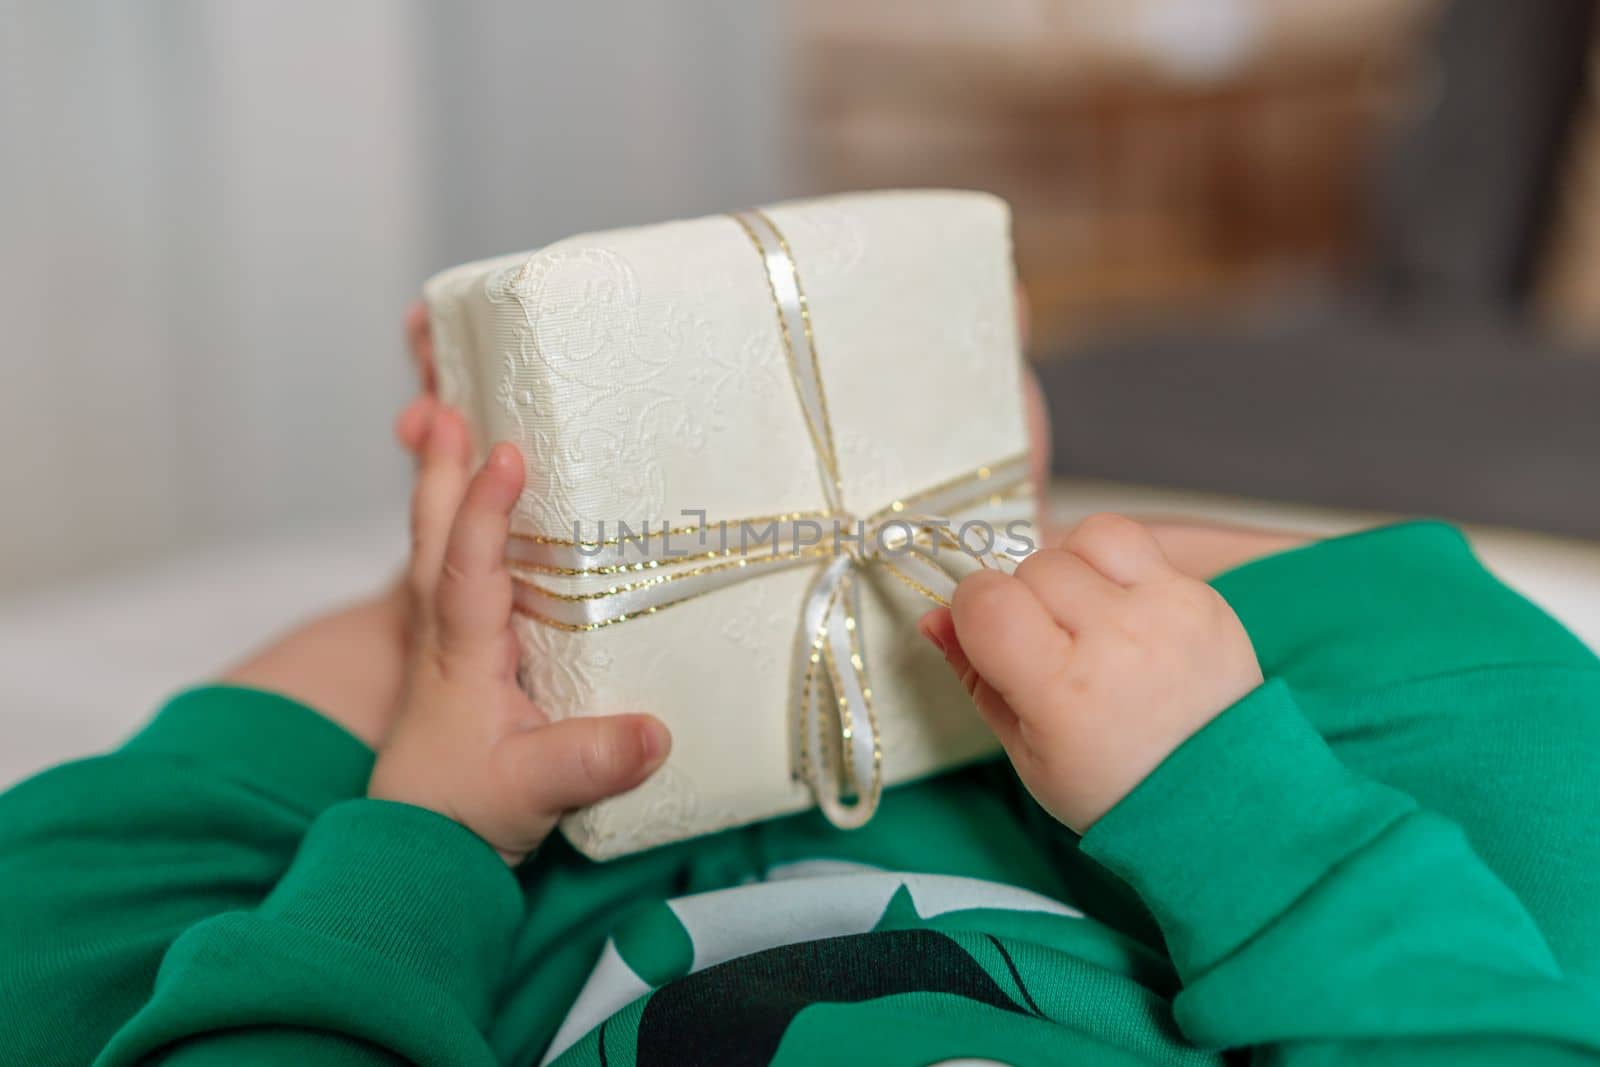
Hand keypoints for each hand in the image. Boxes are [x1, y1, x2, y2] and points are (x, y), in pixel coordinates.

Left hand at [368, 406, 670, 863]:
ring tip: (448, 420)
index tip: (506, 453)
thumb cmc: (463, 814)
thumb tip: (655, 732)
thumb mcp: (532, 792)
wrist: (418, 851)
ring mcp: (448, 643)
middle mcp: (446, 636)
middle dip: (438, 467)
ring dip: (441, 483)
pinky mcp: (462, 655)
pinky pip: (452, 570)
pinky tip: (480, 506)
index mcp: (460, 655)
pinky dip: (458, 524)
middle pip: (434, 536)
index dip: (482, 508)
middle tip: (443, 401)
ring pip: (436, 546)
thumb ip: (588, 760)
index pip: (466, 567)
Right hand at [919, 513, 1261, 831]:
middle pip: (1034, 566)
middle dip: (1027, 597)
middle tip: (1052, 647)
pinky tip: (1129, 620)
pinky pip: (1140, 547)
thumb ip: (974, 676)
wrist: (1217, 800)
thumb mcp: (1026, 750)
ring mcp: (1167, 612)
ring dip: (1075, 568)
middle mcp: (1118, 640)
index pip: (986, 599)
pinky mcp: (1204, 598)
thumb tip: (934, 618)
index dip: (974, 610)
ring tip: (1089, 617)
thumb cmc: (1112, 785)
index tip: (990, 636)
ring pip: (1088, 538)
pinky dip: (1120, 573)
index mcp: (1063, 691)